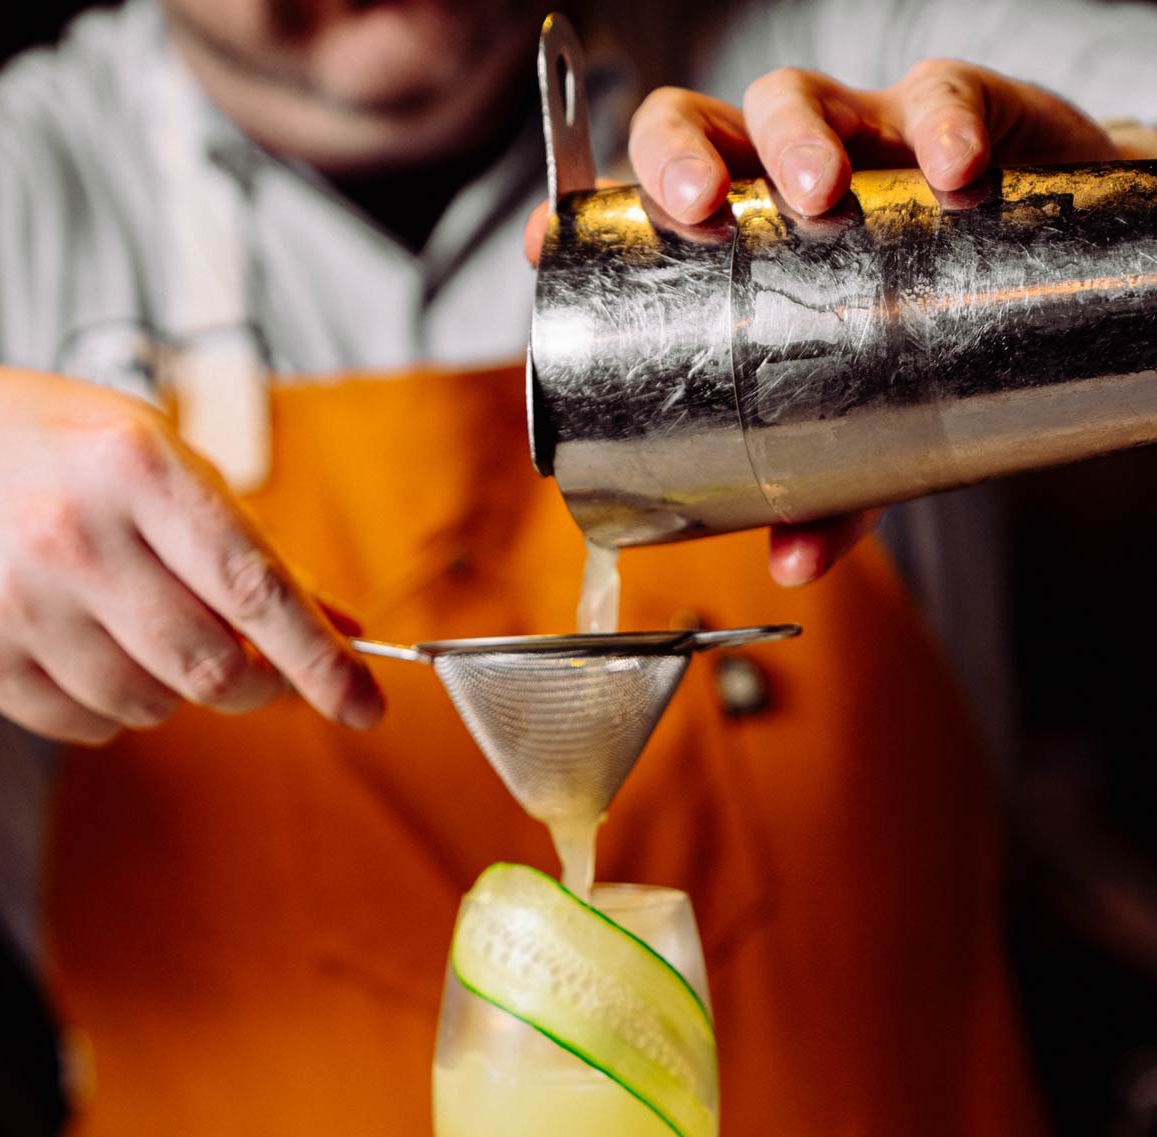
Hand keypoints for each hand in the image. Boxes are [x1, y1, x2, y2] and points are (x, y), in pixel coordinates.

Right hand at [0, 363, 382, 742]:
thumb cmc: (48, 446)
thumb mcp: (159, 457)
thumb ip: (251, 547)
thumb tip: (340, 626)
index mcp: (133, 467)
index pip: (255, 590)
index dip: (321, 661)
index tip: (367, 705)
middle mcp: (72, 534)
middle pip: (210, 667)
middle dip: (254, 684)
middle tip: (256, 669)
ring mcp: (17, 602)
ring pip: (152, 706)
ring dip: (174, 687)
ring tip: (141, 625)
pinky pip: (88, 726)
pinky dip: (111, 703)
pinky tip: (85, 643)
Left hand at [529, 60, 1116, 584]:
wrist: (1063, 284)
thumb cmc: (924, 346)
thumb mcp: (868, 432)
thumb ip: (828, 492)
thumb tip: (792, 565)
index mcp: (733, 237)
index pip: (641, 201)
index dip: (586, 209)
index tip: (548, 242)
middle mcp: (779, 175)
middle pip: (697, 125)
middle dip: (682, 155)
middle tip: (702, 206)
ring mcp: (861, 136)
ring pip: (796, 97)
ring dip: (796, 135)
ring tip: (819, 194)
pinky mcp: (958, 118)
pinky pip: (940, 96)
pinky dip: (942, 123)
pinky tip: (953, 170)